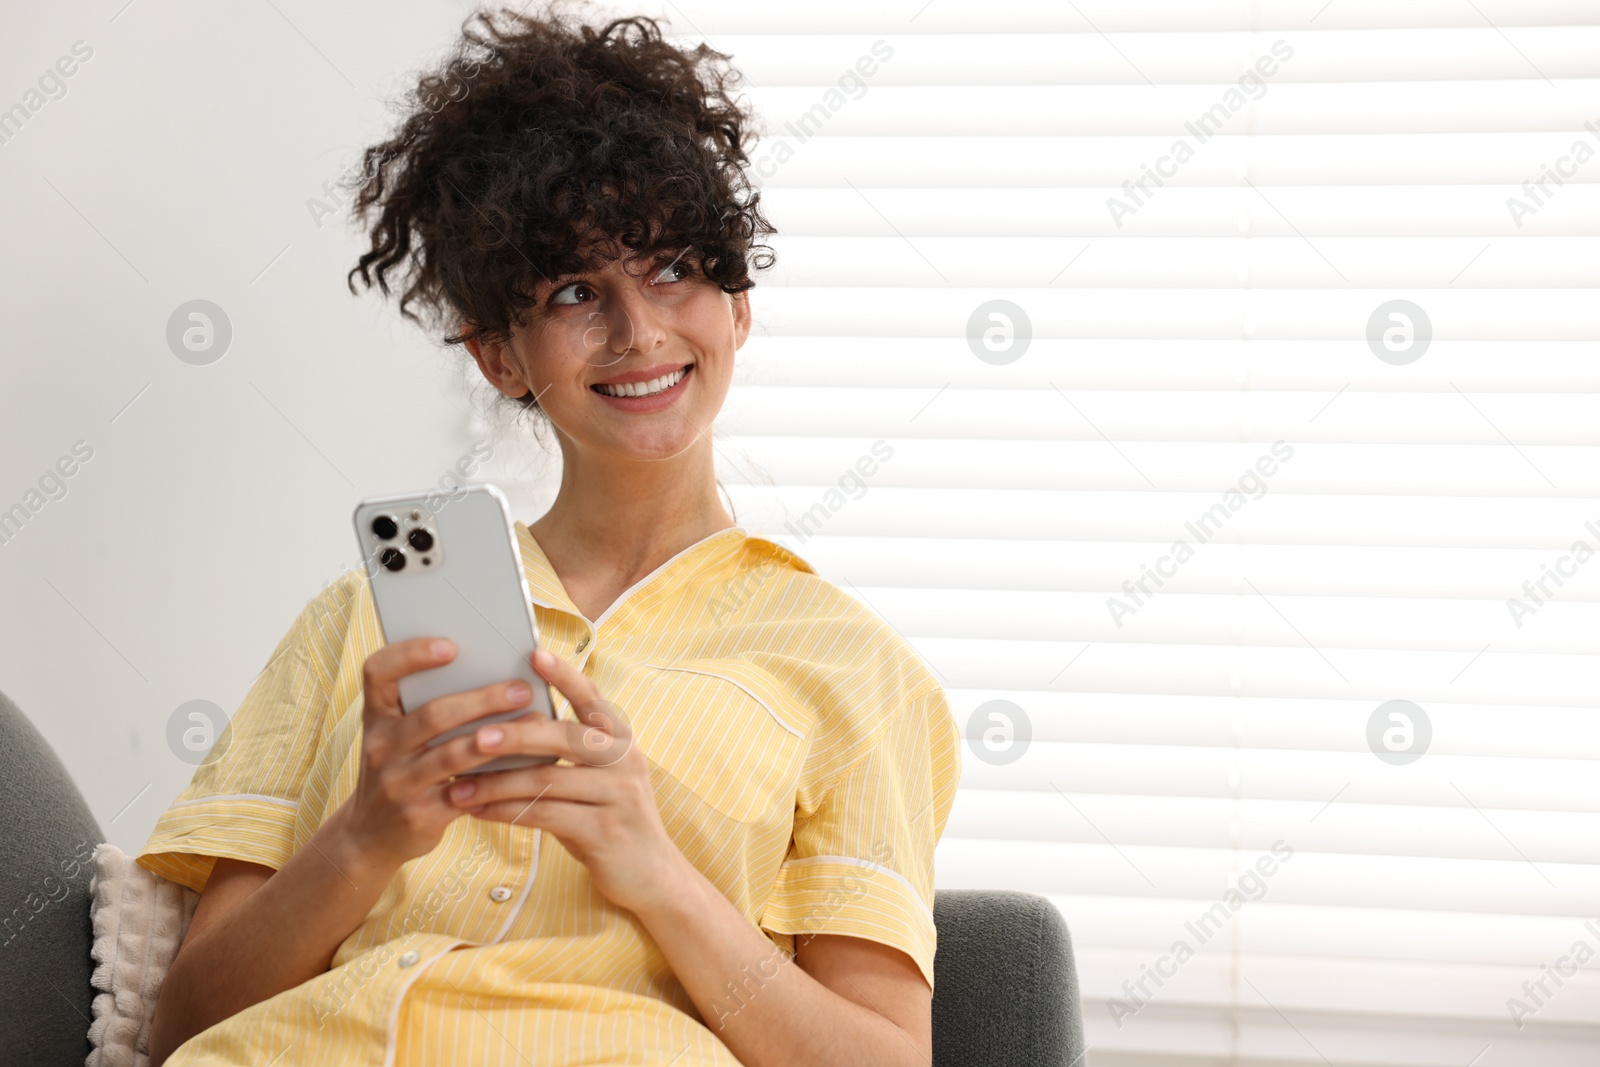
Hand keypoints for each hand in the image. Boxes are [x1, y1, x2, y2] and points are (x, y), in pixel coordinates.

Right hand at [335, 637, 544, 870]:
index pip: (378, 672)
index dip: (410, 654)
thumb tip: (495, 669)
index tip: (451, 646)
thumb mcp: (397, 736)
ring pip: (453, 754)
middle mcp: (380, 746)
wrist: (369, 836)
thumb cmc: (399, 769)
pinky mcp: (419, 815)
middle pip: (432, 715)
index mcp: (375, 716)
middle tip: (522, 688)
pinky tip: (529, 763)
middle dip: (482, 699)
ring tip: (536, 721)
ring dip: (499, 736)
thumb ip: (427, 706)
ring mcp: (397, 783)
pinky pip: (468, 791)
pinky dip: (501, 775)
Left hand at [443, 648, 686, 916]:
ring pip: (549, 780)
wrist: (653, 876)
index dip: (565, 675)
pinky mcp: (604, 832)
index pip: (592, 699)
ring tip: (458, 785)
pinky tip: (477, 812)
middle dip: (517, 734)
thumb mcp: (600, 778)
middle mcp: (624, 761)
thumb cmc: (610, 818)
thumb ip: (569, 753)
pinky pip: (546, 815)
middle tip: (475, 735)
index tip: (533, 654)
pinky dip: (506, 813)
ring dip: (497, 783)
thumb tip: (506, 724)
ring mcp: (618, 796)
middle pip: (565, 737)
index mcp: (620, 740)